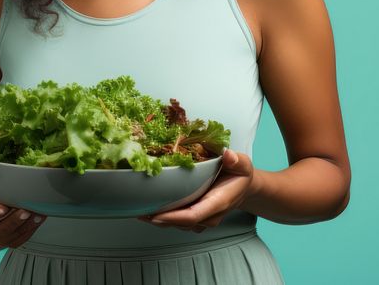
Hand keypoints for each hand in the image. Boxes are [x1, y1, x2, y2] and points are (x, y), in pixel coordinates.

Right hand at [0, 168, 45, 250]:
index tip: (3, 208)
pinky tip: (40, 218)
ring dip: (27, 225)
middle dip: (14, 221)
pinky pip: (21, 238)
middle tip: (26, 210)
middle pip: (1, 231)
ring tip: (38, 213)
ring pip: (13, 236)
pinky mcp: (8, 241)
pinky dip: (32, 229)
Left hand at [138, 149, 254, 232]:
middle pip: (180, 222)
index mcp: (218, 202)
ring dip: (156, 219)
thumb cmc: (239, 175)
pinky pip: (175, 220)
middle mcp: (208, 215)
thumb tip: (227, 155)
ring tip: (136, 209)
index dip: (174, 217)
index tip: (156, 215)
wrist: (242, 187)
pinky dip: (160, 215)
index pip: (194, 215)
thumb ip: (236, 160)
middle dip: (158, 219)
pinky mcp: (193, 218)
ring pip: (176, 224)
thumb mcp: (242, 164)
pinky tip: (145, 207)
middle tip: (136, 211)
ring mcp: (200, 219)